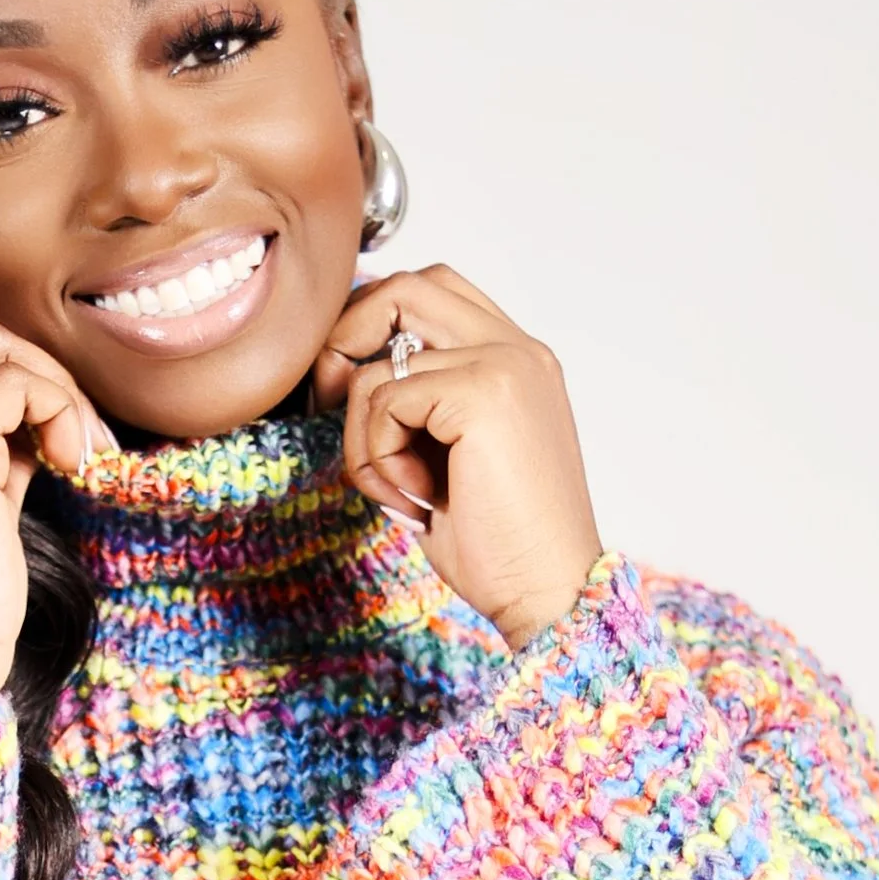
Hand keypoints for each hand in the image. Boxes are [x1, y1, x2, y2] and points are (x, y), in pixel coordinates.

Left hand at [312, 265, 601, 647]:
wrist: (548, 591)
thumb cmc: (498, 542)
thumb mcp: (447, 455)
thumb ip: (419, 401)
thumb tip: (343, 371)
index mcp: (517, 358)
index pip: (430, 291)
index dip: (372, 324)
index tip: (345, 387)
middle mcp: (518, 349)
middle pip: (403, 289)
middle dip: (345, 342)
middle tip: (330, 405)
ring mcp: (506, 364)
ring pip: (377, 365)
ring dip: (363, 438)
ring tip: (402, 491)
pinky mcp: (484, 392)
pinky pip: (384, 402)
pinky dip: (378, 457)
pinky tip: (416, 499)